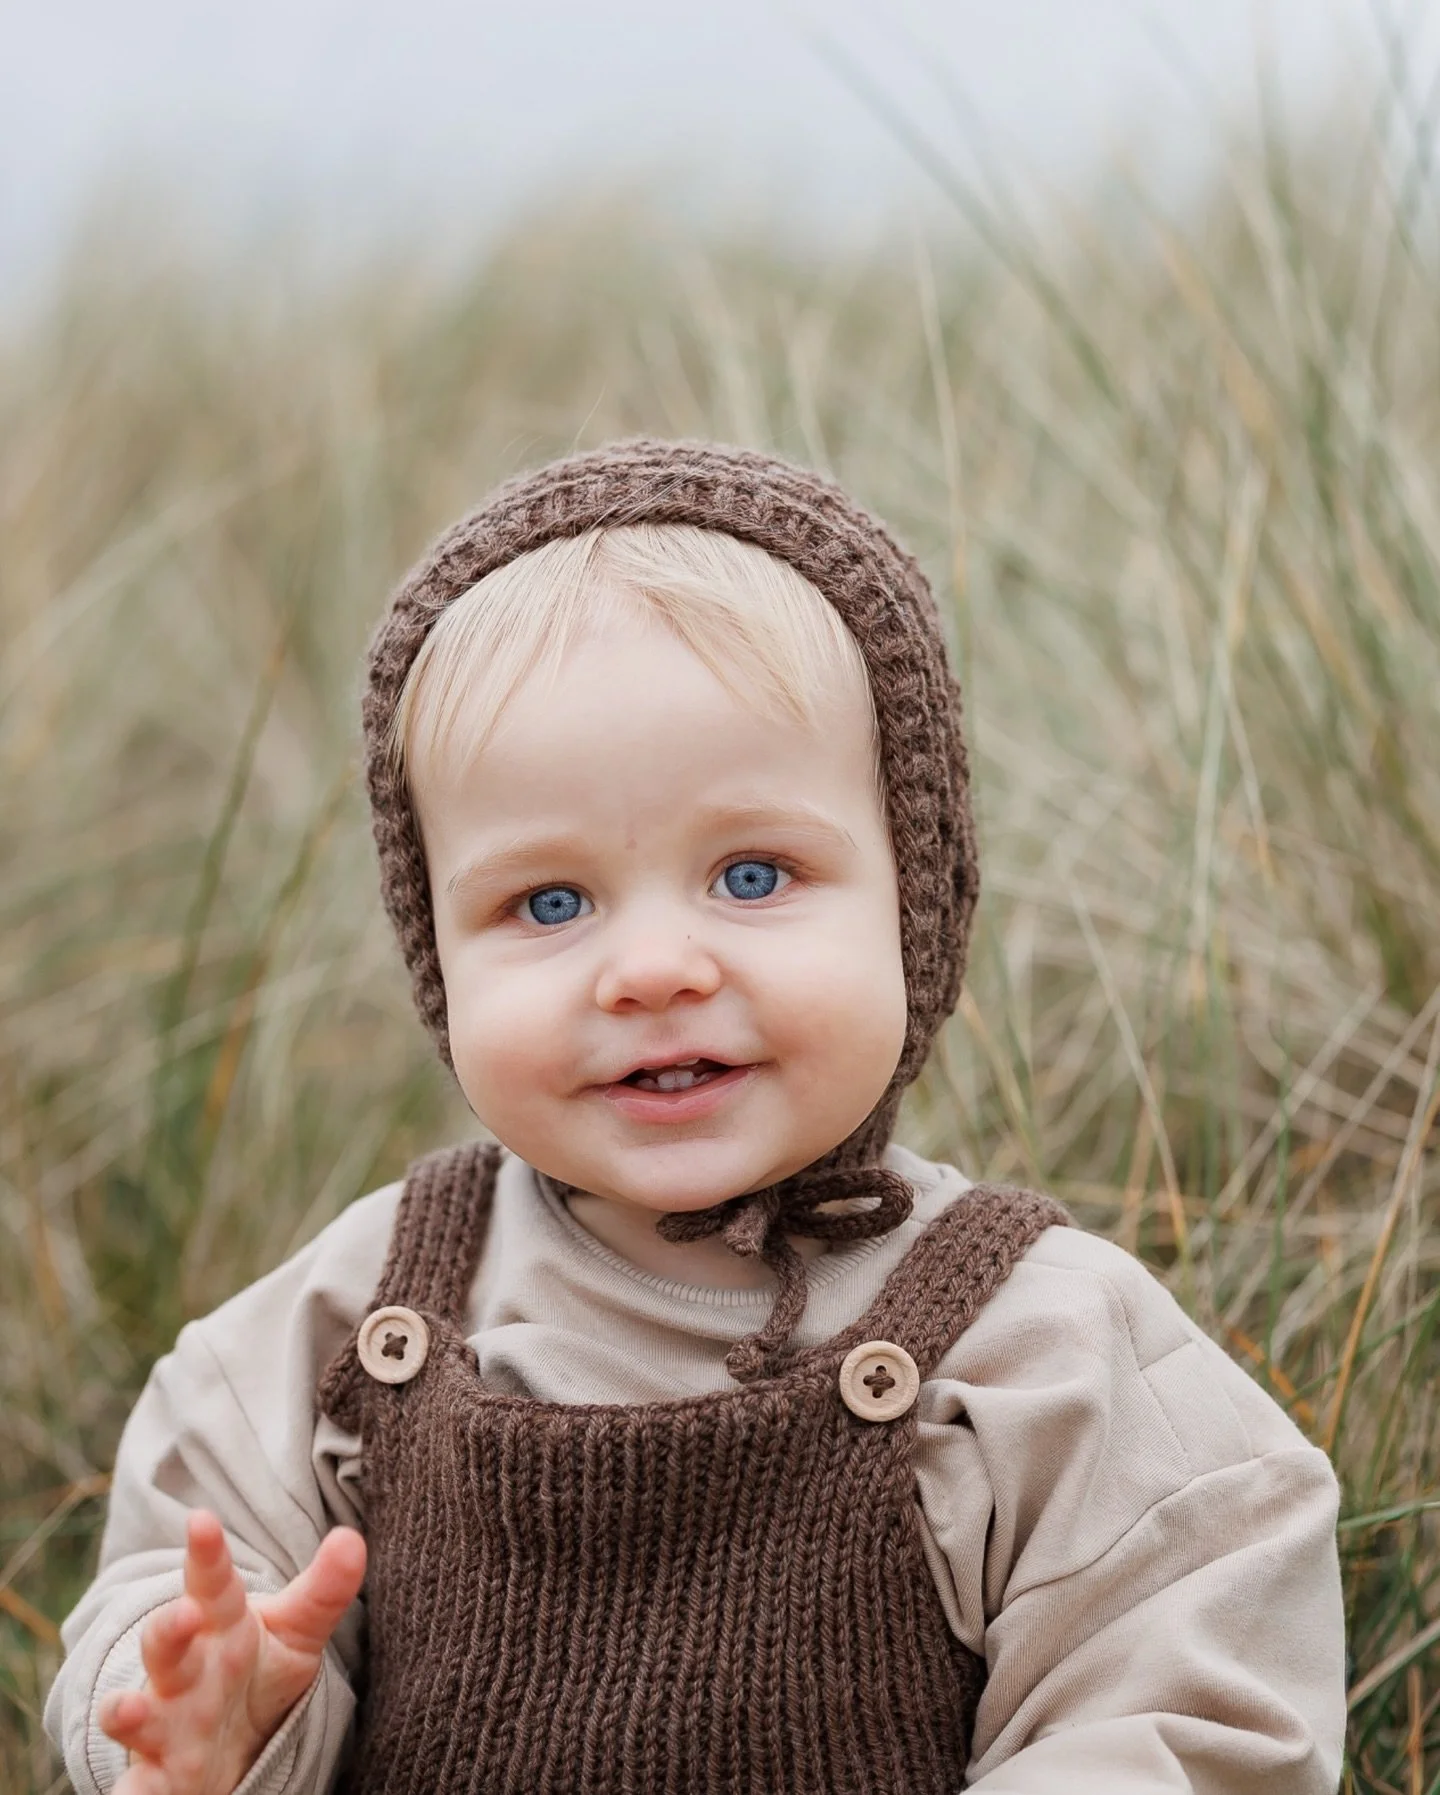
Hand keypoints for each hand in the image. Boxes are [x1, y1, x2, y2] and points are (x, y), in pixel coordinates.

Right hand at [97, 1508, 365, 1794]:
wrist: (223, 1742)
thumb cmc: (255, 1672)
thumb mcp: (296, 1631)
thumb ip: (324, 1590)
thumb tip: (354, 1538)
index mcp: (218, 1626)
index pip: (212, 1583)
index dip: (207, 1553)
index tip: (202, 1520)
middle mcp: (183, 1672)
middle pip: (167, 1645)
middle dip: (169, 1630)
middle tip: (184, 1614)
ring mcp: (165, 1725)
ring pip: (139, 1715)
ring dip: (127, 1712)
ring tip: (125, 1709)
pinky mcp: (159, 1778)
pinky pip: (139, 1789)